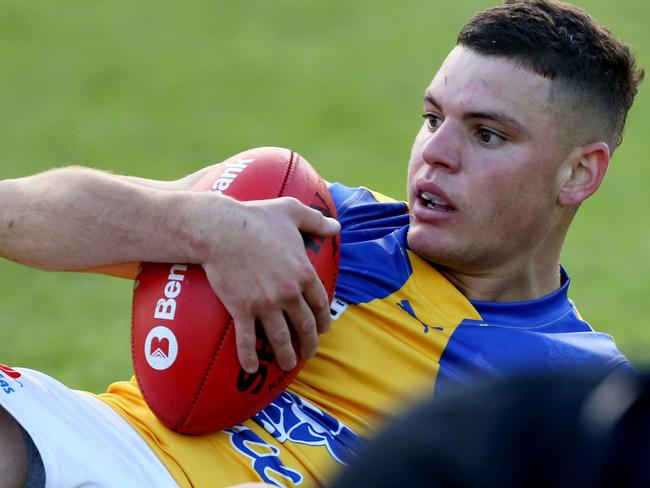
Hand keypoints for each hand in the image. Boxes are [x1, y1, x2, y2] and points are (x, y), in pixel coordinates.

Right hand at [197, 195, 339, 372]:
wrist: (221, 229)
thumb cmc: (256, 217)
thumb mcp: (292, 212)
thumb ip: (316, 220)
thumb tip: (335, 225)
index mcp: (303, 272)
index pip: (320, 303)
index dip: (323, 320)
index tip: (323, 329)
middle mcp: (288, 293)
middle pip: (305, 325)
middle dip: (309, 343)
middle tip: (308, 353)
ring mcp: (265, 304)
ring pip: (280, 338)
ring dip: (286, 356)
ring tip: (288, 365)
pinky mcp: (242, 309)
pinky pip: (247, 340)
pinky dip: (249, 357)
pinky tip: (251, 368)